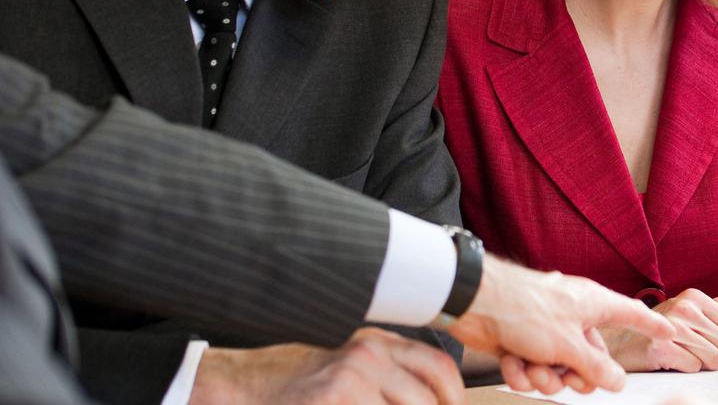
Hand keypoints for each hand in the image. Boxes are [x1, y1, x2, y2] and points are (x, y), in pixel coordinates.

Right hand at [190, 327, 463, 403]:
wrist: (240, 387)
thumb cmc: (296, 385)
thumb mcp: (349, 367)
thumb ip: (388, 378)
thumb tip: (432, 402)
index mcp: (377, 342)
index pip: (439, 367)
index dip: (454, 398)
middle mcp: (369, 354)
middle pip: (427, 401)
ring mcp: (351, 378)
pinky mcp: (335, 398)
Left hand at [445, 257, 675, 393]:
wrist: (475, 303)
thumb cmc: (523, 309)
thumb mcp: (568, 345)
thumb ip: (596, 366)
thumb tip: (617, 380)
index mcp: (592, 304)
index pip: (630, 314)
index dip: (650, 324)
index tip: (668, 331)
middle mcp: (572, 314)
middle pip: (591, 355)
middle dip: (576, 374)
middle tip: (567, 379)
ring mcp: (547, 327)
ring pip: (559, 366)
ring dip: (545, 375)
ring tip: (533, 368)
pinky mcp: (523, 339)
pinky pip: (534, 365)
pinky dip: (522, 369)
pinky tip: (513, 363)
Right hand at [602, 289, 717, 372]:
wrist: (621, 341)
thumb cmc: (660, 329)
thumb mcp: (690, 312)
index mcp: (696, 297)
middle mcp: (686, 307)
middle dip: (717, 354)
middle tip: (696, 349)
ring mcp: (673, 327)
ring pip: (715, 359)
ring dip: (702, 362)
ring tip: (684, 353)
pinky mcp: (661, 348)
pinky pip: (695, 367)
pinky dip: (687, 368)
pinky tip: (673, 359)